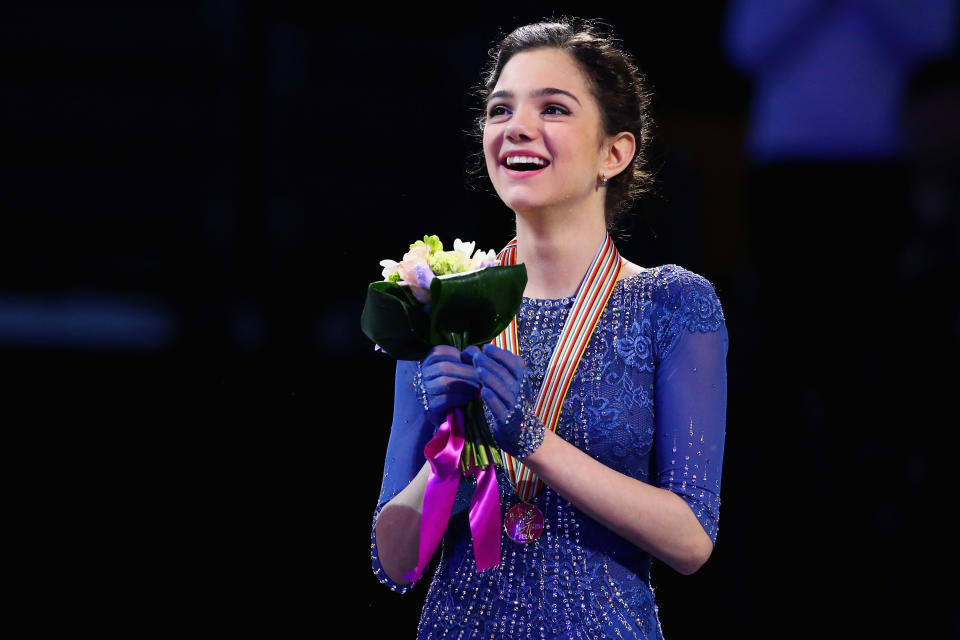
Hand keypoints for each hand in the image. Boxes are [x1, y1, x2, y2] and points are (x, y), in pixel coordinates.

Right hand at [418, 345, 480, 426]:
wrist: (448, 414)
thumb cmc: (458, 387)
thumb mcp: (462, 369)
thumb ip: (468, 358)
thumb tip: (476, 353)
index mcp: (429, 361)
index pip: (441, 352)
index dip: (461, 356)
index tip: (476, 362)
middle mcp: (423, 374)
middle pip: (444, 367)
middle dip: (467, 371)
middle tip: (483, 377)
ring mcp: (424, 390)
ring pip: (444, 382)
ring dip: (465, 384)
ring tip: (479, 387)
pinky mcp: (429, 407)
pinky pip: (445, 399)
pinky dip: (461, 397)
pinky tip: (472, 397)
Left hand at [465, 344, 544, 458]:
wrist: (522, 435)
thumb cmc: (509, 404)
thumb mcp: (507, 385)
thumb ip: (493, 368)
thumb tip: (473, 351)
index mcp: (522, 381)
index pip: (515, 364)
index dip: (501, 354)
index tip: (486, 347)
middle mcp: (521, 393)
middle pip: (507, 375)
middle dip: (491, 364)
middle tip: (476, 357)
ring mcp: (515, 408)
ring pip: (504, 391)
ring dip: (491, 379)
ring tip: (478, 370)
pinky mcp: (508, 422)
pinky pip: (501, 410)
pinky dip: (493, 400)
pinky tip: (483, 392)